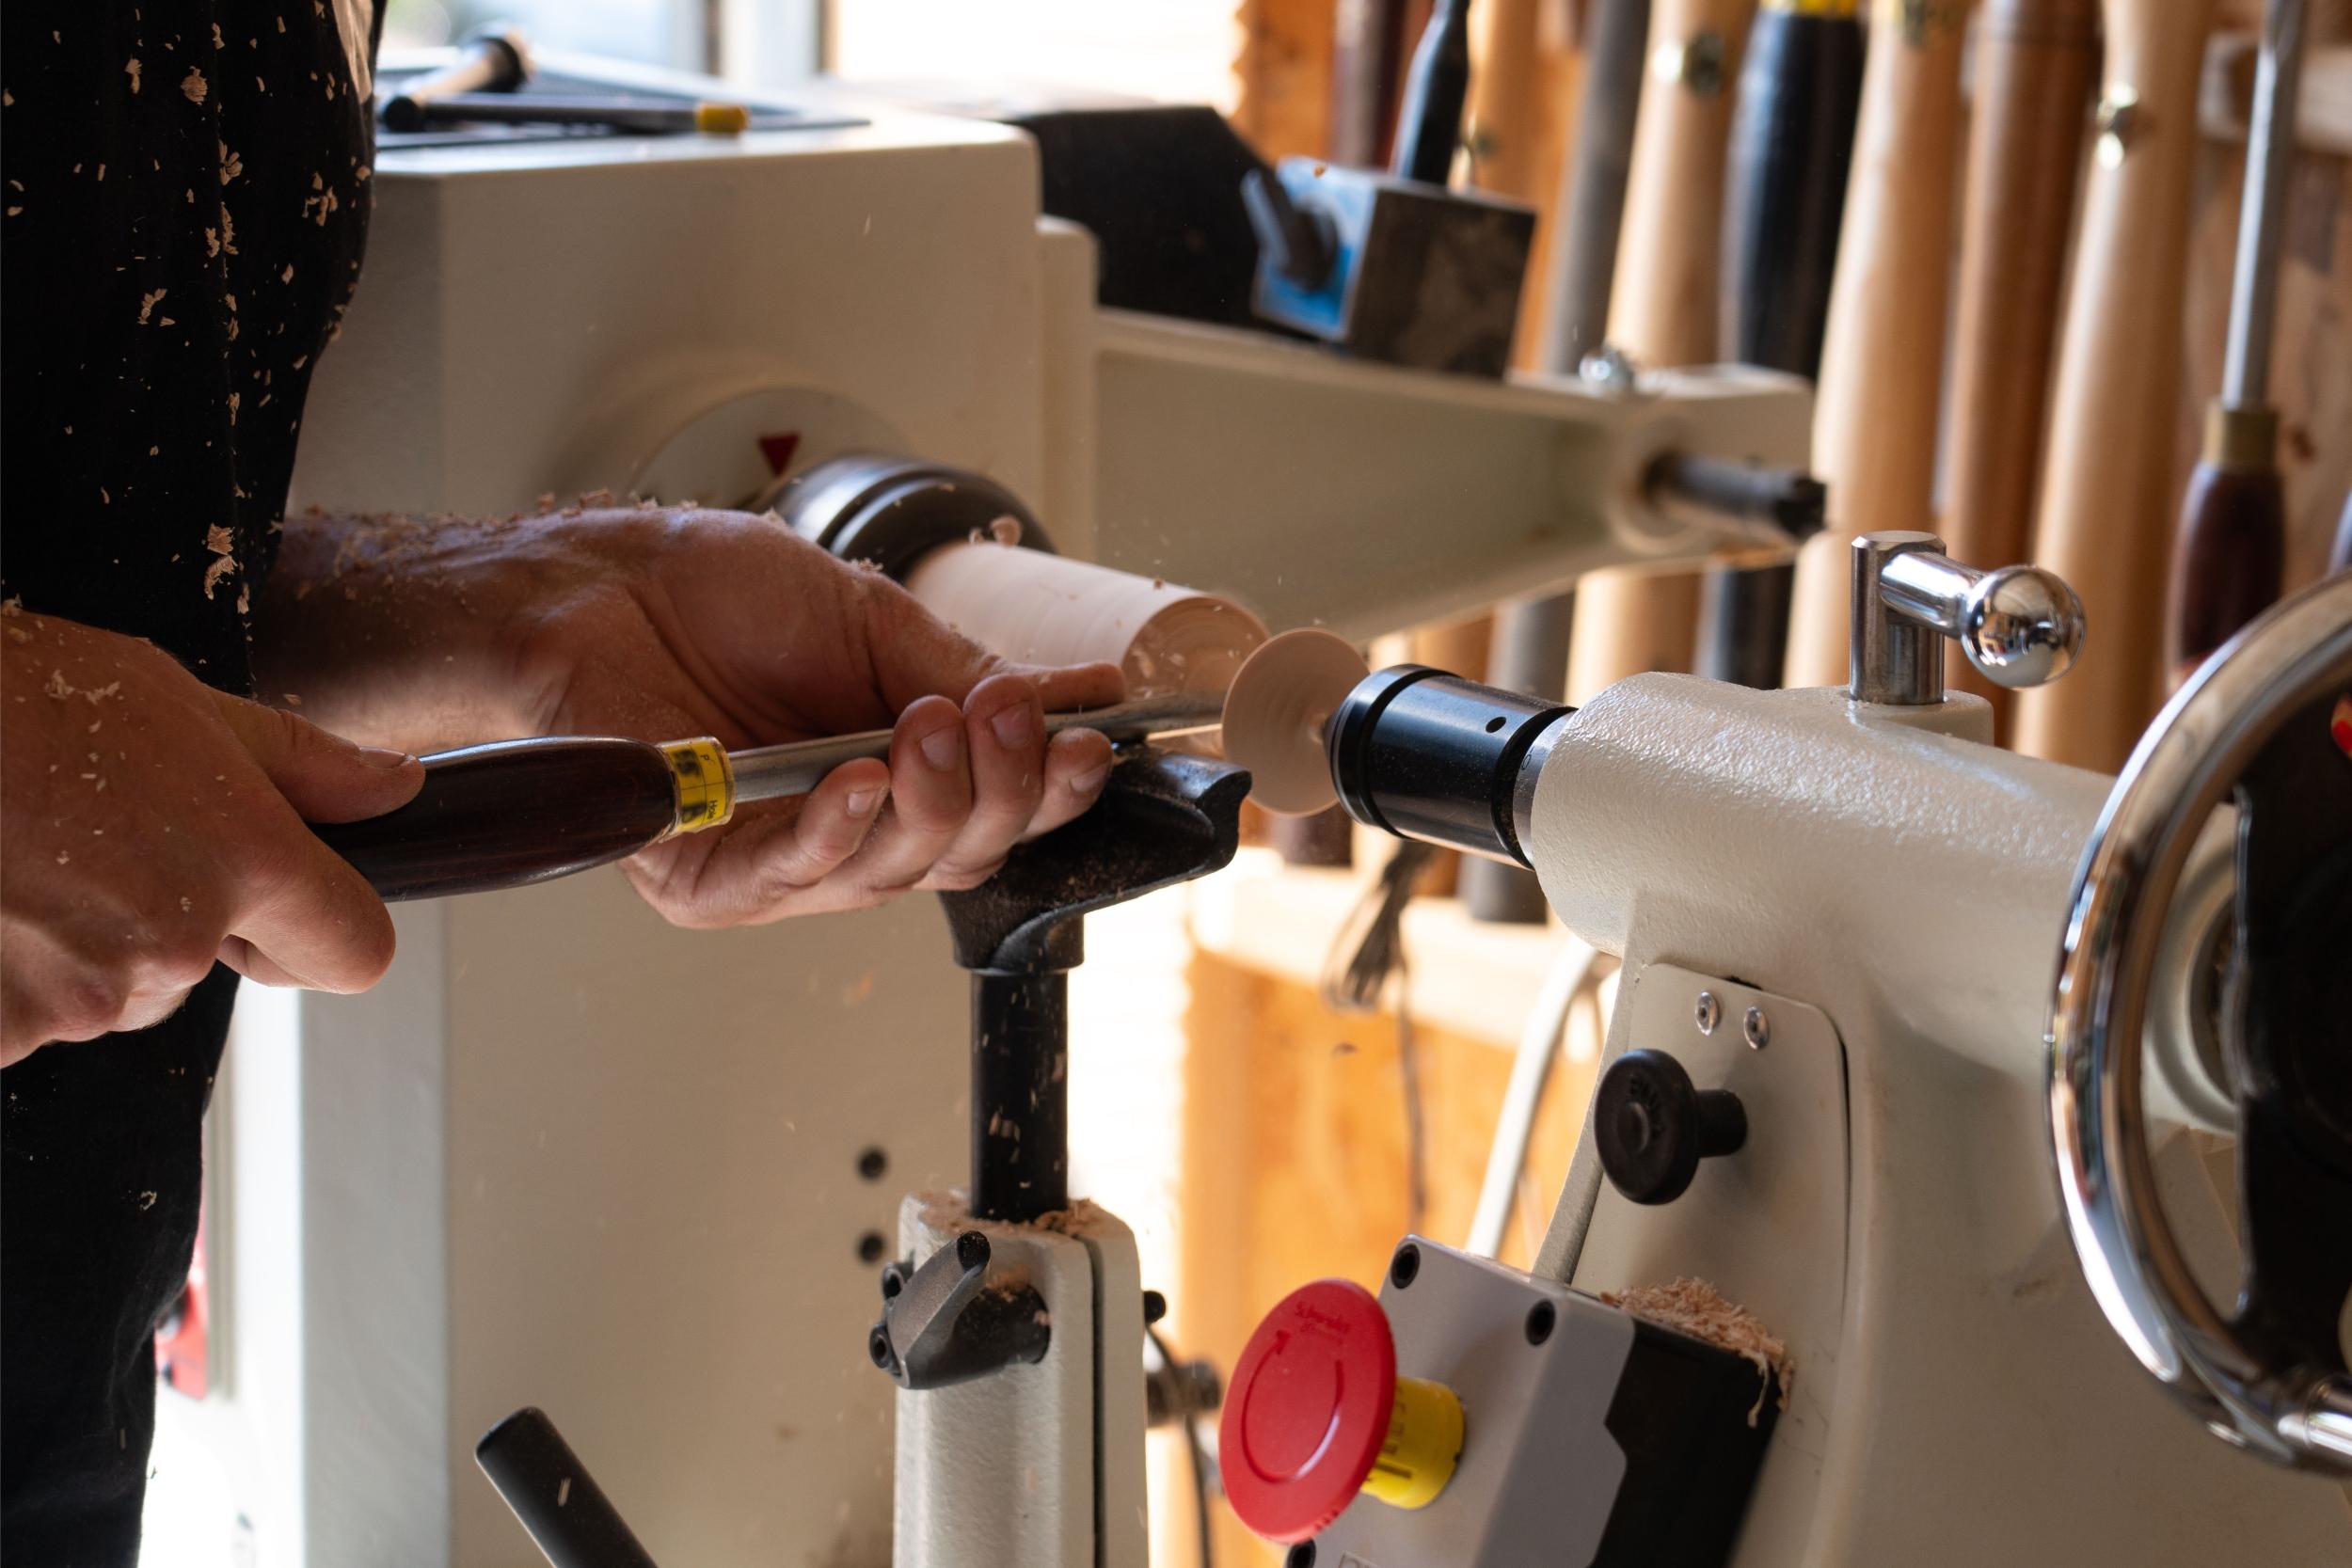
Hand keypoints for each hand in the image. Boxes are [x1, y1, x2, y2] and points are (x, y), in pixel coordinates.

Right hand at [0, 613, 422, 1064]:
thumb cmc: (10, 698)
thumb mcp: (171, 700)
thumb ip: (297, 765)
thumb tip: (397, 789)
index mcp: (242, 858)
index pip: (356, 951)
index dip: (323, 932)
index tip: (276, 907)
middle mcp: (174, 940)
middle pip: (209, 965)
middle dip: (161, 915)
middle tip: (79, 835)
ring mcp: (79, 996)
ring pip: (109, 993)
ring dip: (69, 943)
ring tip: (11, 857)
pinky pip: (22, 1021)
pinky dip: (2, 975)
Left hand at [259, 507, 1122, 925]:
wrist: (594, 586)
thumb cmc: (715, 598)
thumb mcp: (874, 621)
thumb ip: (969, 672)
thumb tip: (1088, 693)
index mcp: (900, 776)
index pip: (1000, 811)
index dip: (1052, 788)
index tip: (1089, 741)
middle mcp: (848, 833)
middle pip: (962, 856)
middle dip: (1002, 789)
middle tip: (1009, 717)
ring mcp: (777, 863)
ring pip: (890, 873)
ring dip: (928, 802)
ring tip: (932, 728)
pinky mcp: (701, 876)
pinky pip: (783, 878)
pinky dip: (833, 834)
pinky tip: (860, 781)